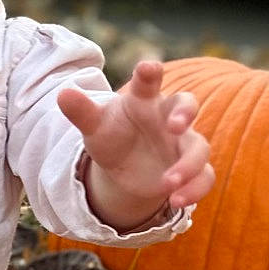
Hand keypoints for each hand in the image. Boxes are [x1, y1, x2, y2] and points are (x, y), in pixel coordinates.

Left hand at [57, 61, 213, 228]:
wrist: (124, 164)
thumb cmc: (112, 134)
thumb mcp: (94, 126)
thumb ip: (82, 112)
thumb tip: (63, 94)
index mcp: (144, 100)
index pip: (148, 82)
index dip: (150, 74)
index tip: (149, 68)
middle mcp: (169, 117)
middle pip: (187, 105)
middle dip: (185, 113)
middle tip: (175, 125)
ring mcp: (183, 143)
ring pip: (198, 147)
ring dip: (187, 166)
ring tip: (167, 184)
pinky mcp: (191, 170)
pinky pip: (204, 176)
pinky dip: (195, 189)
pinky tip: (176, 202)